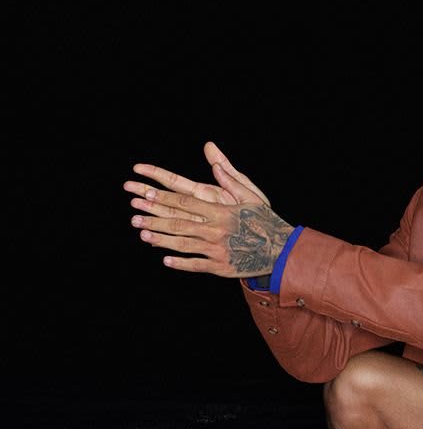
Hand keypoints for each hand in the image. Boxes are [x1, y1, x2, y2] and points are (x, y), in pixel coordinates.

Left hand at [125, 142, 292, 276]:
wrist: (281, 251)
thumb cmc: (265, 221)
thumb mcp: (251, 197)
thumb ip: (230, 180)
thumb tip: (214, 160)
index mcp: (221, 212)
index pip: (185, 203)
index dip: (163, 199)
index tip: (145, 195)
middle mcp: (216, 231)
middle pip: (178, 223)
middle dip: (154, 218)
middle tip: (134, 215)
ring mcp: (217, 251)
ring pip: (182, 244)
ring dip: (161, 239)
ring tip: (143, 234)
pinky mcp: (221, 267)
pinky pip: (195, 265)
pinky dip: (179, 263)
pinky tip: (165, 259)